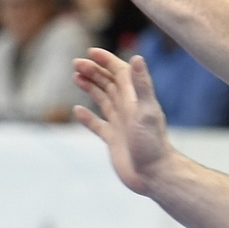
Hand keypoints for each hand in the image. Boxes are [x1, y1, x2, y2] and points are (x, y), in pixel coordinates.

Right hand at [72, 49, 174, 195]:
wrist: (154, 175)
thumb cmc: (152, 144)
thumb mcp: (146, 111)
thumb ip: (142, 85)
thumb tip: (137, 57)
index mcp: (134, 99)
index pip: (119, 72)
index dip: (106, 61)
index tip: (90, 52)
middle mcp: (127, 108)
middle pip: (108, 83)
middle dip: (93, 71)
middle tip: (74, 63)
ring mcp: (120, 123)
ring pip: (102, 99)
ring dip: (90, 87)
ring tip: (75, 77)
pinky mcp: (113, 139)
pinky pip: (97, 124)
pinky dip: (87, 117)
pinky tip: (77, 111)